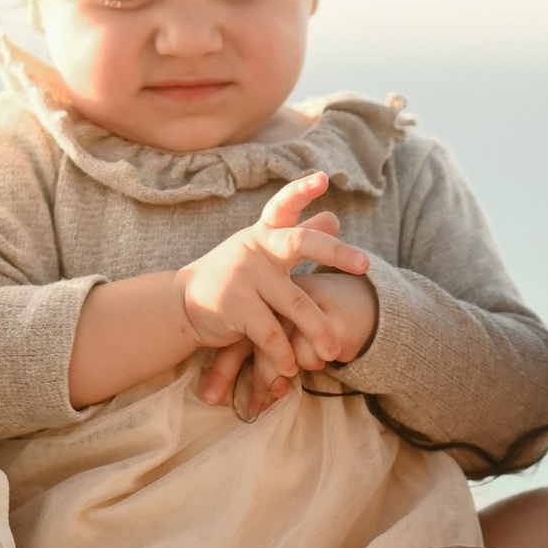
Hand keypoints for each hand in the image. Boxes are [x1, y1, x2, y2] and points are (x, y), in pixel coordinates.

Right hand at [176, 176, 376, 409]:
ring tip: (333, 352)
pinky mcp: (235, 305)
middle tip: (365, 265)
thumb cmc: (234, 278)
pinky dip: (284, 354)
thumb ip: (298, 237)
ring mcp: (244, 275)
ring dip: (319, 331)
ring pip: (296, 302)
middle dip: (336, 252)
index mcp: (263, 233)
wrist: (182, 304)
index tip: (323, 178)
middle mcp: (255, 247)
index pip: (282, 205)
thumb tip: (335, 218)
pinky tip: (292, 368)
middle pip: (302, 243)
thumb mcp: (263, 254)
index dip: (301, 191)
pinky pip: (271, 333)